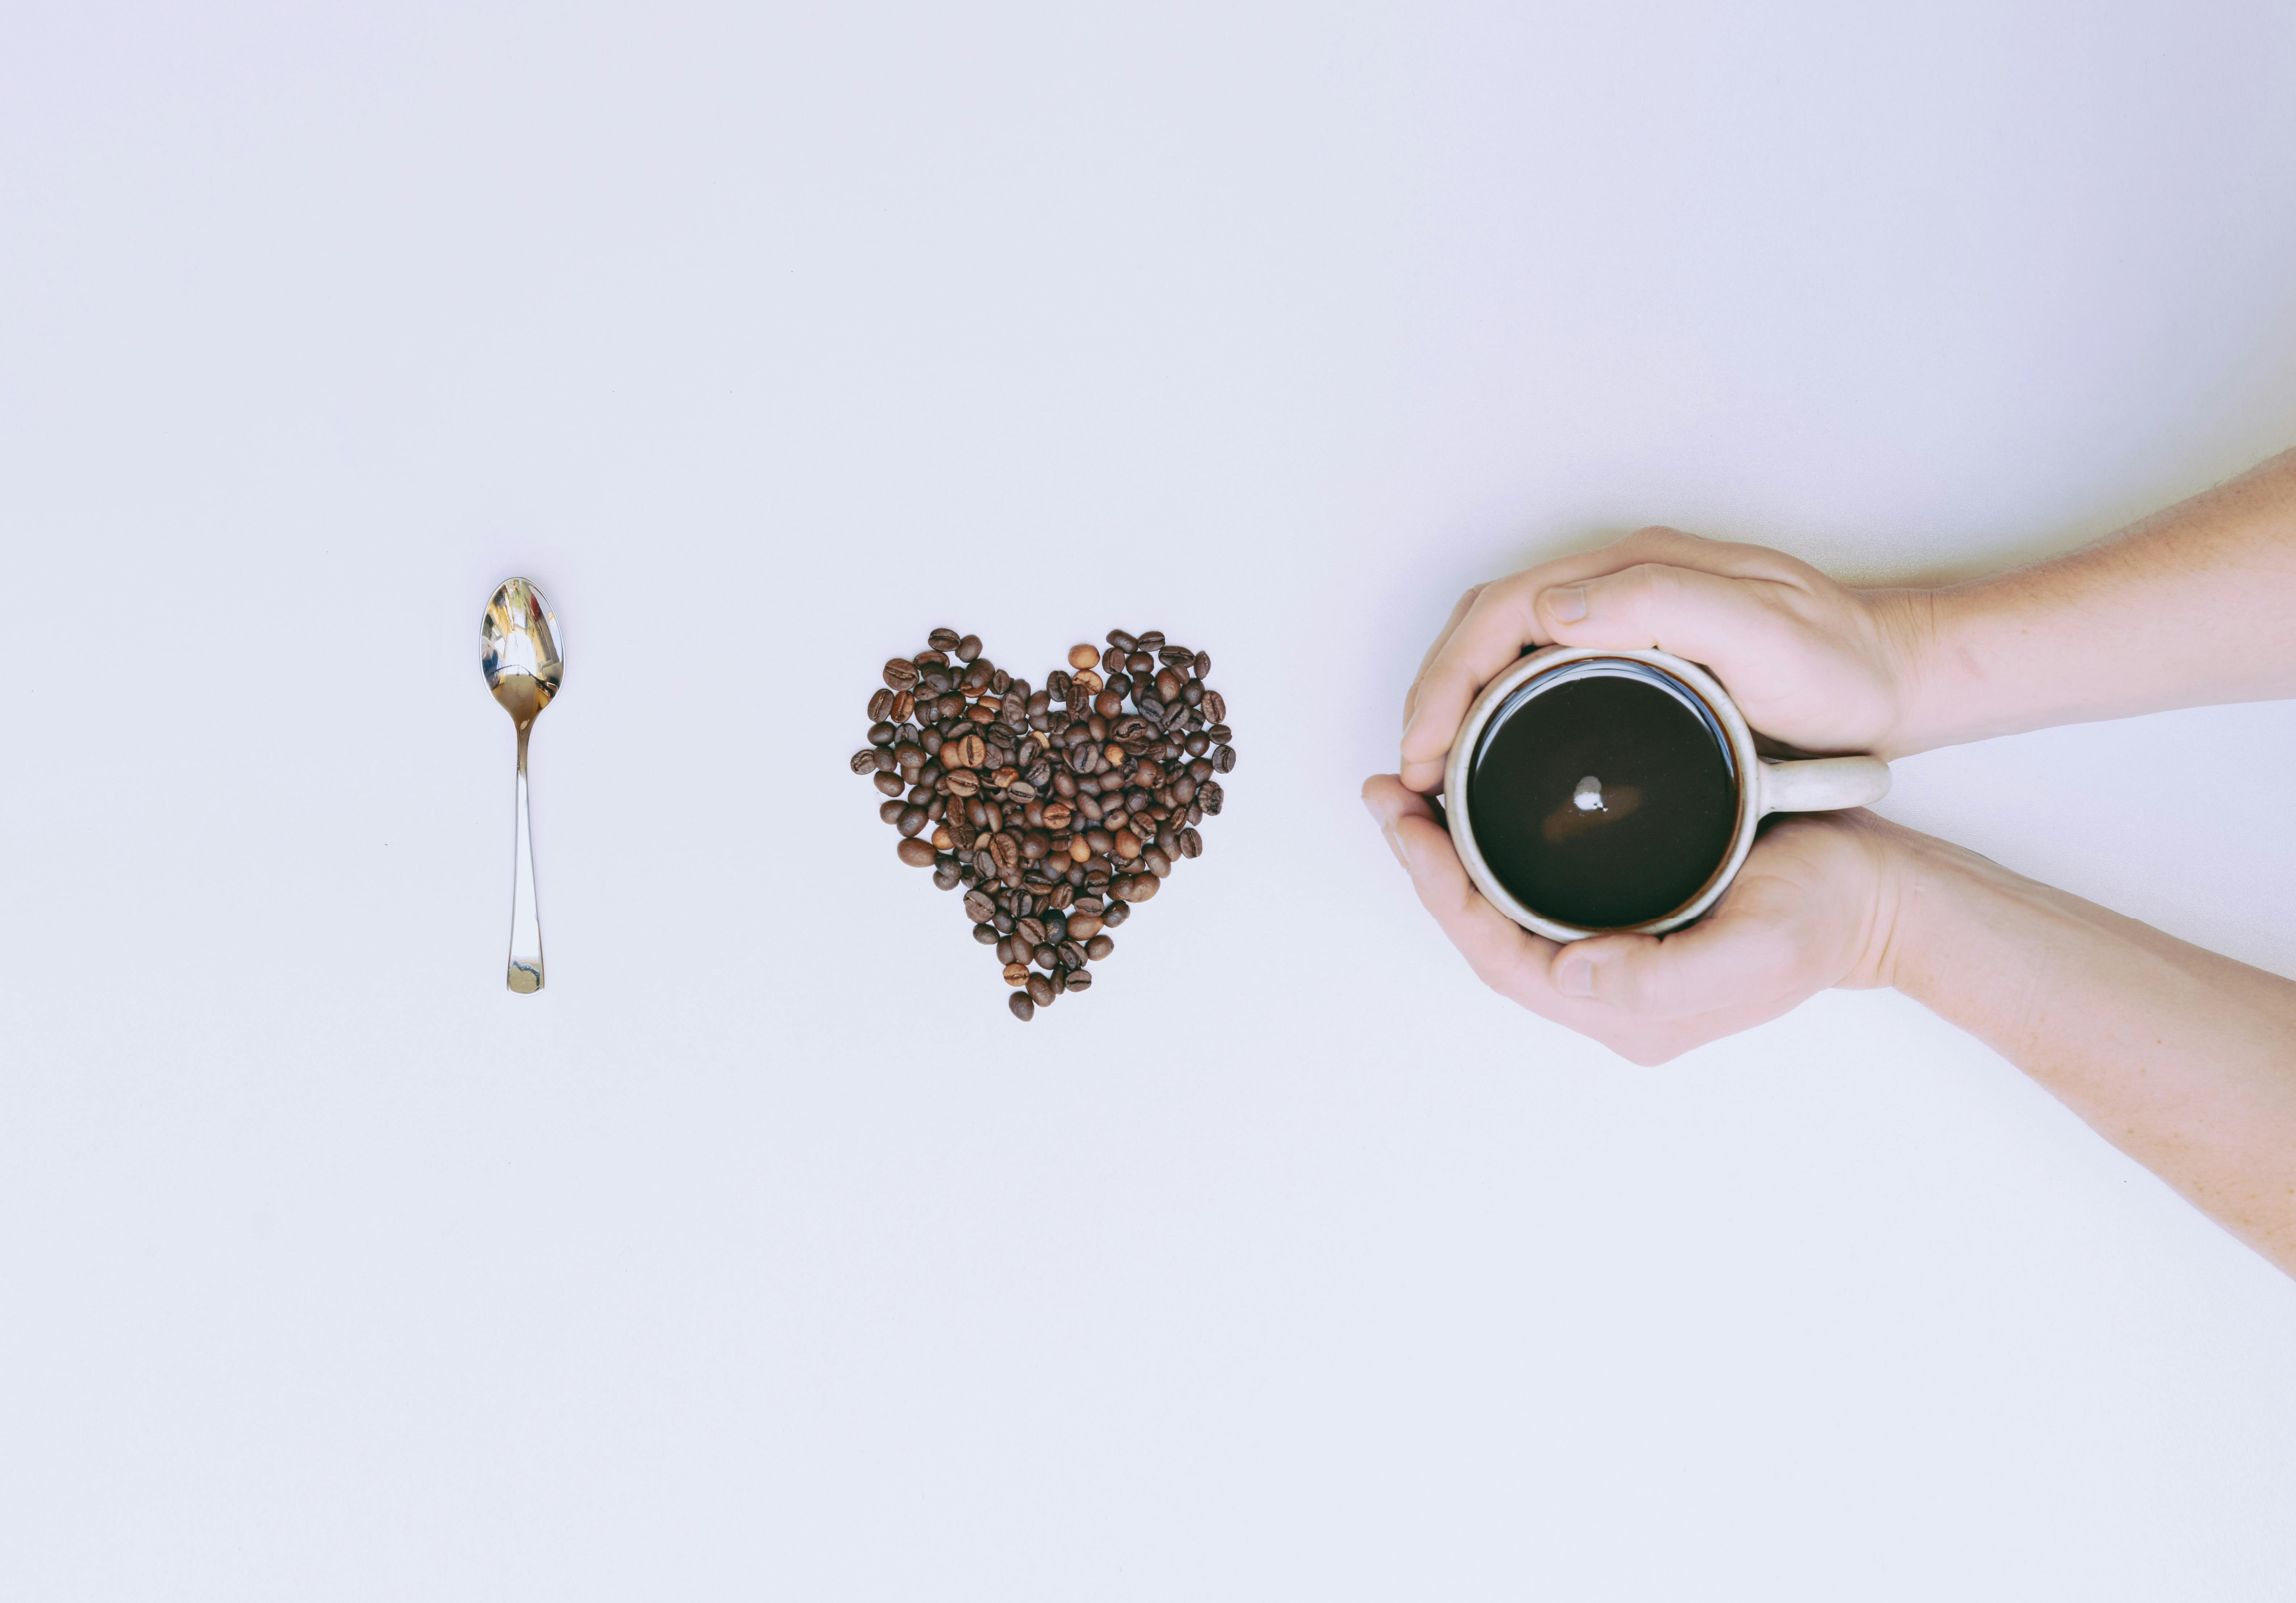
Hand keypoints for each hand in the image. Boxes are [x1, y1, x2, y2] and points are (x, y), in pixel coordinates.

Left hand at [1361, 776, 1906, 1063]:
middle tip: (1386, 796)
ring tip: (1409, 796)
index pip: (1497, 953)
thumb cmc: (1827, 916)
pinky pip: (1534, 892)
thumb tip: (1571, 973)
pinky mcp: (1626, 916)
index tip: (1405, 826)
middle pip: (1485, 932)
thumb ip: (1662, 977)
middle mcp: (1607, 990)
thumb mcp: (1758, 948)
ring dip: (1449, 857)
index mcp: (1625, 1008)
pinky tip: (1471, 807)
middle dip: (1427, 868)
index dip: (1441, 892)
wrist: (1881, 896)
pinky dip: (1491, 850)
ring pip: (1501, 911)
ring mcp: (1614, 955)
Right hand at [1398, 527, 1932, 791]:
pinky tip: (1487, 757)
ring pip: (1504, 650)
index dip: (1448, 679)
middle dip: (1433, 694)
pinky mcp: (1634, 654)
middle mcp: (1619, 586)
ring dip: (1455, 704)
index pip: (1502, 612)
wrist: (1898, 680)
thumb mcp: (1763, 632)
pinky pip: (1537, 673)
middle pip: (1487, 627)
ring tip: (1433, 771)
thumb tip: (1550, 608)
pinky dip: (1493, 712)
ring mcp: (1624, 619)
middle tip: (1412, 771)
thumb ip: (1663, 605)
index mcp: (1633, 572)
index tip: (1424, 748)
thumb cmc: (1841, 667)